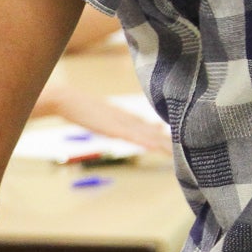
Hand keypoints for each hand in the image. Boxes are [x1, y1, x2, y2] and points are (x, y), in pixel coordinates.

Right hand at [42, 86, 172, 154]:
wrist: (66, 99)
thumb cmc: (78, 106)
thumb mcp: (97, 114)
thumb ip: (108, 119)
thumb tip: (113, 122)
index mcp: (123, 116)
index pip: (146, 126)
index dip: (161, 133)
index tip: (176, 138)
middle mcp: (126, 118)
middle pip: (151, 131)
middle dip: (166, 141)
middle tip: (185, 149)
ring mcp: (119, 123)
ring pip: (145, 135)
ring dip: (160, 144)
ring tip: (175, 152)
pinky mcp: (111, 128)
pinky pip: (130, 137)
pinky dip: (141, 141)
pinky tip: (151, 147)